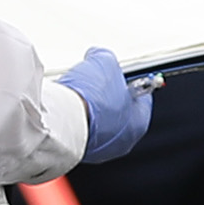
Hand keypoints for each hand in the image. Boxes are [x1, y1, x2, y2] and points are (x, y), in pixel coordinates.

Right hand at [59, 44, 156, 163]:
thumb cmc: (90, 98)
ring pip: (97, 121)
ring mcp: (99, 149)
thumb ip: (105, 58)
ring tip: (77, 93)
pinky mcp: (78, 149)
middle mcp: (122, 141)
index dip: (128, 80)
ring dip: (88, 105)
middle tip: (95, 81)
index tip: (119, 73)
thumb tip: (98, 56)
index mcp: (139, 122)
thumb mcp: (104, 62)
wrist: (62, 120)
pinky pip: (80, 129)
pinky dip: (74, 117)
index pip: (141, 98)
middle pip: (118, 110)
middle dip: (106, 94)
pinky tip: (67, 106)